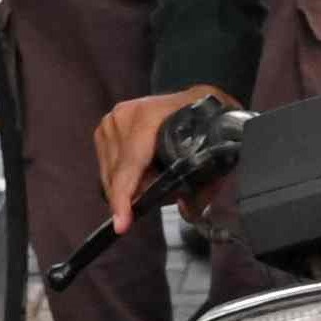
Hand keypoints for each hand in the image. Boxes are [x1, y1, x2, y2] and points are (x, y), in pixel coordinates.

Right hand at [94, 85, 235, 227]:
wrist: (194, 98)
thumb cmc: (204, 120)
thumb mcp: (214, 148)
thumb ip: (205, 184)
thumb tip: (188, 211)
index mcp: (148, 117)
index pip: (129, 165)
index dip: (124, 197)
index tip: (122, 222)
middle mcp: (124, 117)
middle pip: (118, 174)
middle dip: (134, 194)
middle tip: (163, 196)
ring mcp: (112, 121)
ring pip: (110, 172)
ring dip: (128, 186)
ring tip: (156, 180)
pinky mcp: (106, 127)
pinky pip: (108, 165)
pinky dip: (124, 177)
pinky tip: (144, 174)